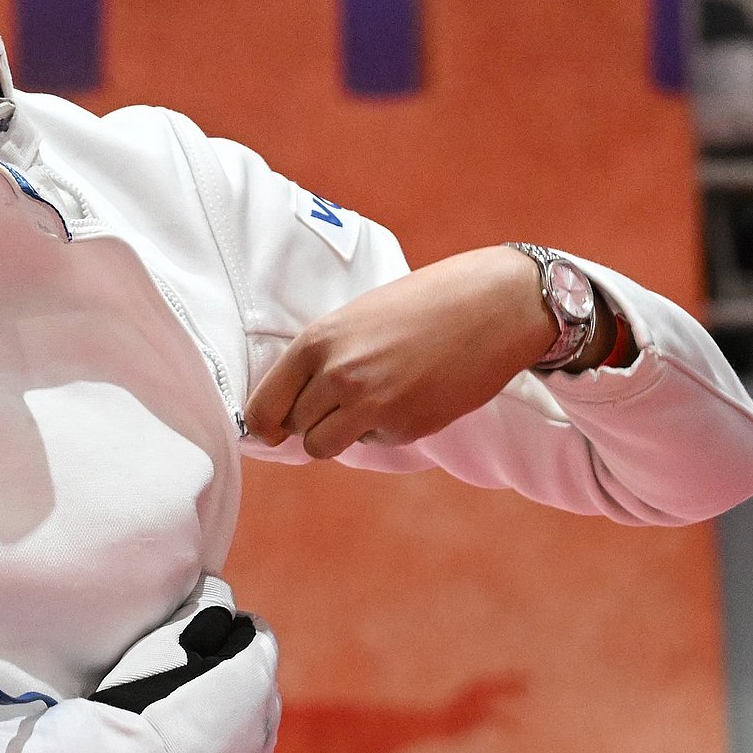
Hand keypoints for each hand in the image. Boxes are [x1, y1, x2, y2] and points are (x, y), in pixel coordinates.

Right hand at [91, 576, 278, 752]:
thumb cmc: (141, 700)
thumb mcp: (170, 636)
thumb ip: (206, 604)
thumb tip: (219, 592)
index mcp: (256, 676)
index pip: (257, 633)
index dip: (226, 626)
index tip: (198, 631)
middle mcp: (266, 720)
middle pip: (257, 675)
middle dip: (231, 665)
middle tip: (188, 667)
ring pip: (251, 716)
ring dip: (228, 706)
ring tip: (184, 704)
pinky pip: (238, 749)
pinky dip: (221, 739)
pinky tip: (187, 737)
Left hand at [243, 246, 555, 458]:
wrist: (489, 306)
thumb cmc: (421, 305)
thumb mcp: (355, 320)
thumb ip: (322, 359)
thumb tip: (289, 408)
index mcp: (318, 342)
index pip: (263, 406)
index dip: (264, 424)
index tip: (269, 430)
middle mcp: (337, 376)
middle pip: (295, 429)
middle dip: (312, 421)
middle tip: (342, 400)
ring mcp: (371, 405)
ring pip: (323, 446)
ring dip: (338, 434)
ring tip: (367, 404)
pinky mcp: (405, 427)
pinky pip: (373, 442)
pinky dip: (385, 427)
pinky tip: (411, 394)